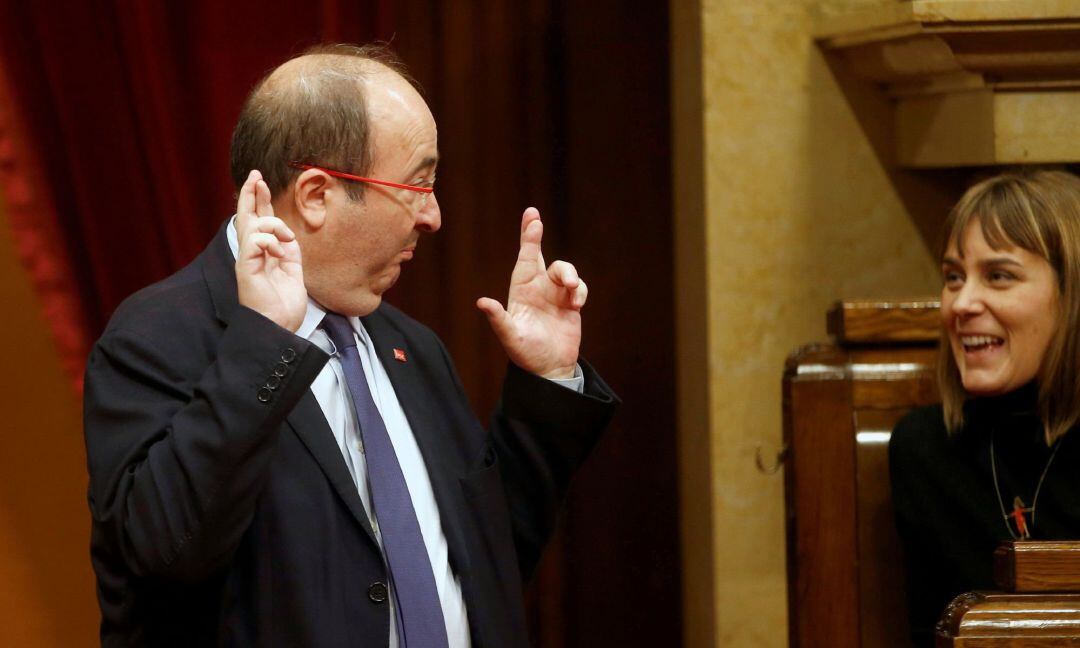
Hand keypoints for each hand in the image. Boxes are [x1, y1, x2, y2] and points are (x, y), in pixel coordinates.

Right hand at [235, 170, 306, 331]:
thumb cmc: (283, 304)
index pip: (258, 221)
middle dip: (251, 194)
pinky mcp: (246, 267)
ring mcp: (247, 260)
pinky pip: (255, 240)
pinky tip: (280, 252)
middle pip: (246, 217)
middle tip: (256, 175)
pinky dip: (270, 240)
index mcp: (263, 254)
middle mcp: (251, 254)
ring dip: (274, 224)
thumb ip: (289, 250)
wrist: (278, 327)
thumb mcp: (293, 271)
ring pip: (254, 224)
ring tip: (286, 240)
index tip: (261, 182)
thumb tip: (287, 234)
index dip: (259, 201)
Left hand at [477, 207, 585, 378]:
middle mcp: (537, 288)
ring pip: (564, 270)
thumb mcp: (511, 338)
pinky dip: (579, 291)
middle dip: (535, 235)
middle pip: (539, 255)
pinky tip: (576, 305)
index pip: (524, 259)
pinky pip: (578, 287)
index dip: (528, 239)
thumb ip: (499, 320)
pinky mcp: (570, 304)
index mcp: (521, 291)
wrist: (549, 368)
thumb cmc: (526, 354)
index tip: (532, 219)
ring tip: (570, 290)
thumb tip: (482, 302)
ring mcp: (555, 295)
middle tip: (534, 217)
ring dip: (569, 275)